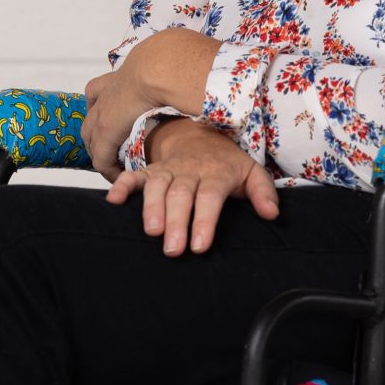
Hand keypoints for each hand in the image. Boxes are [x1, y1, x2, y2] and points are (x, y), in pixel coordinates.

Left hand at [81, 27, 220, 175]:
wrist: (163, 66)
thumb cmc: (172, 64)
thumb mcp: (167, 67)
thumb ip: (172, 73)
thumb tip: (194, 69)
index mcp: (119, 77)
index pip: (98, 91)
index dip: (103, 106)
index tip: (115, 120)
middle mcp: (105, 94)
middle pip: (91, 118)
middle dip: (96, 134)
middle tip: (110, 150)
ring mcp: (101, 113)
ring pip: (91, 139)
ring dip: (102, 154)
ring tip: (116, 167)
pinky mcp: (106, 132)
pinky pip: (101, 157)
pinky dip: (108, 169)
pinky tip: (120, 177)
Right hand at [104, 119, 281, 255]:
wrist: (201, 135)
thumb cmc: (227, 164)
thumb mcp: (251, 173)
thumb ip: (263, 192)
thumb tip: (271, 214)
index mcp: (216, 173)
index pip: (210, 196)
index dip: (205, 220)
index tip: (201, 246)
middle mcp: (189, 171)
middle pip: (181, 195)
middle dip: (176, 222)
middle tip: (173, 249)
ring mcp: (167, 170)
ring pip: (157, 186)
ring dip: (151, 208)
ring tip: (151, 232)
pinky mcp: (150, 171)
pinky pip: (133, 176)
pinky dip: (122, 186)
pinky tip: (113, 200)